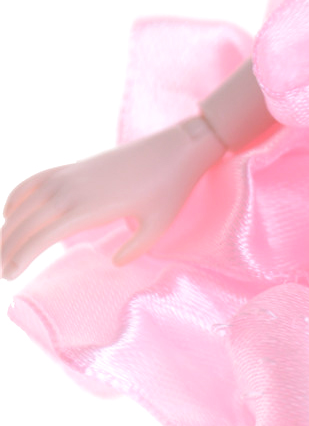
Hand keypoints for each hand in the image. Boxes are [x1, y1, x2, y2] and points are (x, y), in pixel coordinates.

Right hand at [1, 116, 225, 280]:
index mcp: (88, 209)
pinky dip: (17, 197)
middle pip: (26, 223)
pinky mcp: (73, 166)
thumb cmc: (170, 188)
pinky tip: (9, 213)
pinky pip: (34, 181)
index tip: (9, 276)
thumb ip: (136, 248)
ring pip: (25, 203)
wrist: (175, 148)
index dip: (21, 257)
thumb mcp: (159, 225)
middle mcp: (70, 190)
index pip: (42, 237)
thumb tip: (115, 263)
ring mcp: (69, 175)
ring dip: (8, 227)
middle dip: (7, 247)